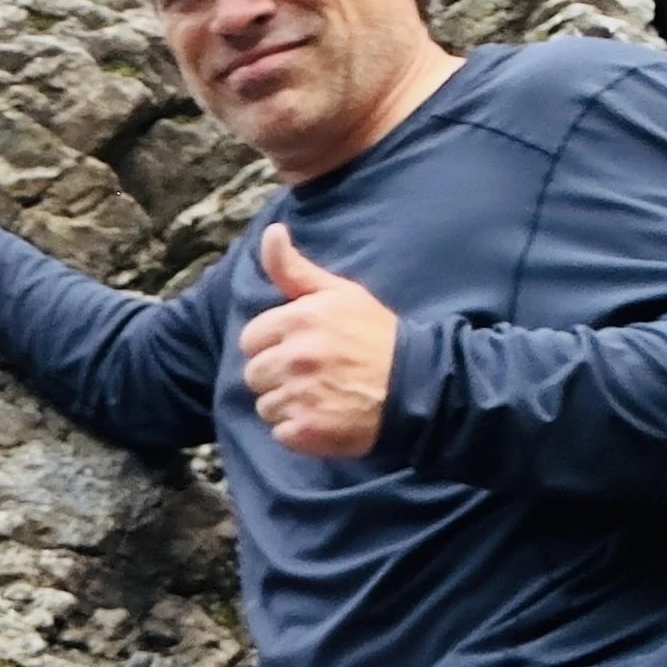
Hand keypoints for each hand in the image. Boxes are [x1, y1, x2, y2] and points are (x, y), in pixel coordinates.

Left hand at [238, 224, 397, 457]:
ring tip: (322, 396)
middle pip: (254, 375)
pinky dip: (298, 432)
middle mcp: (295, 356)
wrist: (416, 384)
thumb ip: (295, 269)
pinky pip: (280, 433)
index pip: (251, 340)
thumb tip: (271, 233)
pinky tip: (324, 417)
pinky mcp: (308, 430)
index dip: (272, 346)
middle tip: (314, 374)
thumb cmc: (376, 336)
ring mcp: (301, 395)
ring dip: (287, 405)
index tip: (299, 349)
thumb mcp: (339, 292)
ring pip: (265, 406)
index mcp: (297, 320)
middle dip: (277, 376)